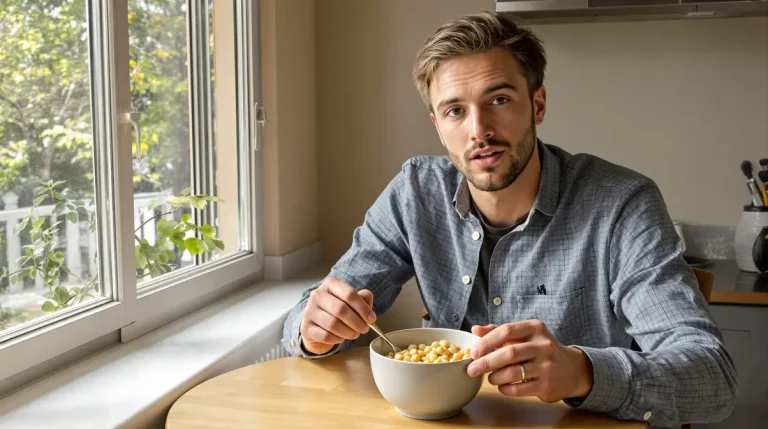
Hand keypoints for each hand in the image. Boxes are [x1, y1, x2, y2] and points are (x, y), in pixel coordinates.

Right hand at [299, 277, 375, 354]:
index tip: (372, 319)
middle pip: (341, 309)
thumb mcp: (351, 303)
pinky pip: (325, 336)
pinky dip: (337, 339)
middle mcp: (317, 295)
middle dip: (357, 322)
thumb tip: (367, 296)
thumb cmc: (337, 312)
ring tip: (354, 334)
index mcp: (330, 284)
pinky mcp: (306, 327)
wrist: (317, 326)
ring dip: (348, 332)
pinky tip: (341, 338)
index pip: (349, 294)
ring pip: (333, 324)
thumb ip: (362, 298)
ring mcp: (309, 311)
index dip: (363, 308)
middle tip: (364, 329)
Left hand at [466, 320, 592, 402]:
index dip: (487, 341)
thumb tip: (475, 329)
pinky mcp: (547, 385)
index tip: (473, 351)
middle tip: (472, 369)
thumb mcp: (525, 335)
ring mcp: (547, 366)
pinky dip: (505, 389)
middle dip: (486, 362)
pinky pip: (519, 389)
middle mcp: (543, 346)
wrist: (572, 369)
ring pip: (513, 372)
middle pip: (509, 353)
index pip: (507, 331)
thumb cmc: (541, 350)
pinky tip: (501, 386)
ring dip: (495, 377)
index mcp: (535, 328)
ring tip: (489, 377)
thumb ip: (499, 332)